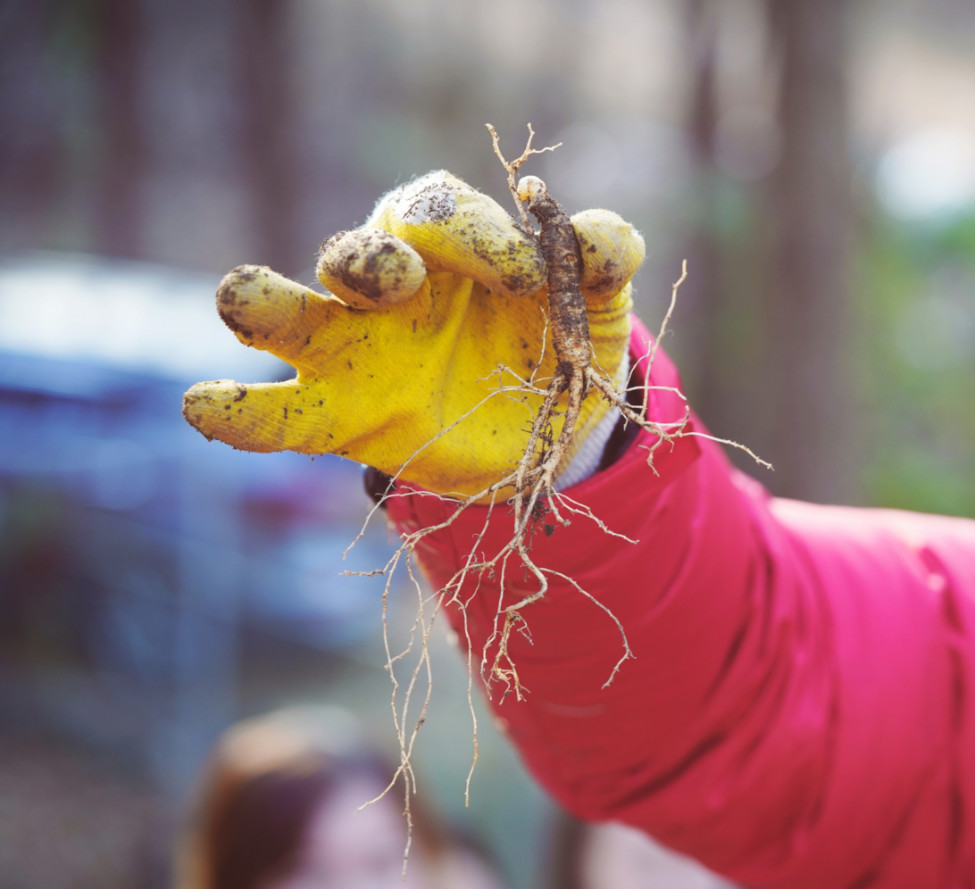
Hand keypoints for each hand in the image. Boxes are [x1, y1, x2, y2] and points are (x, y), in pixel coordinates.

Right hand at [182, 170, 643, 499]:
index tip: (526, 280)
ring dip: (269, 299)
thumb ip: (606, 257)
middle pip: (355, 250)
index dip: (477, 234)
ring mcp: (353, 349)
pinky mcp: (336, 415)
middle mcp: (388, 282)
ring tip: (246, 294)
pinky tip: (203, 405)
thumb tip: (604, 241)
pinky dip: (235, 410)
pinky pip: (273, 413)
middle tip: (402, 279)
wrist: (550, 425)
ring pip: (290, 310)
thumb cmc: (560, 336)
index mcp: (447, 239)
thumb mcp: (599, 296)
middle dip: (369, 258)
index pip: (439, 212)